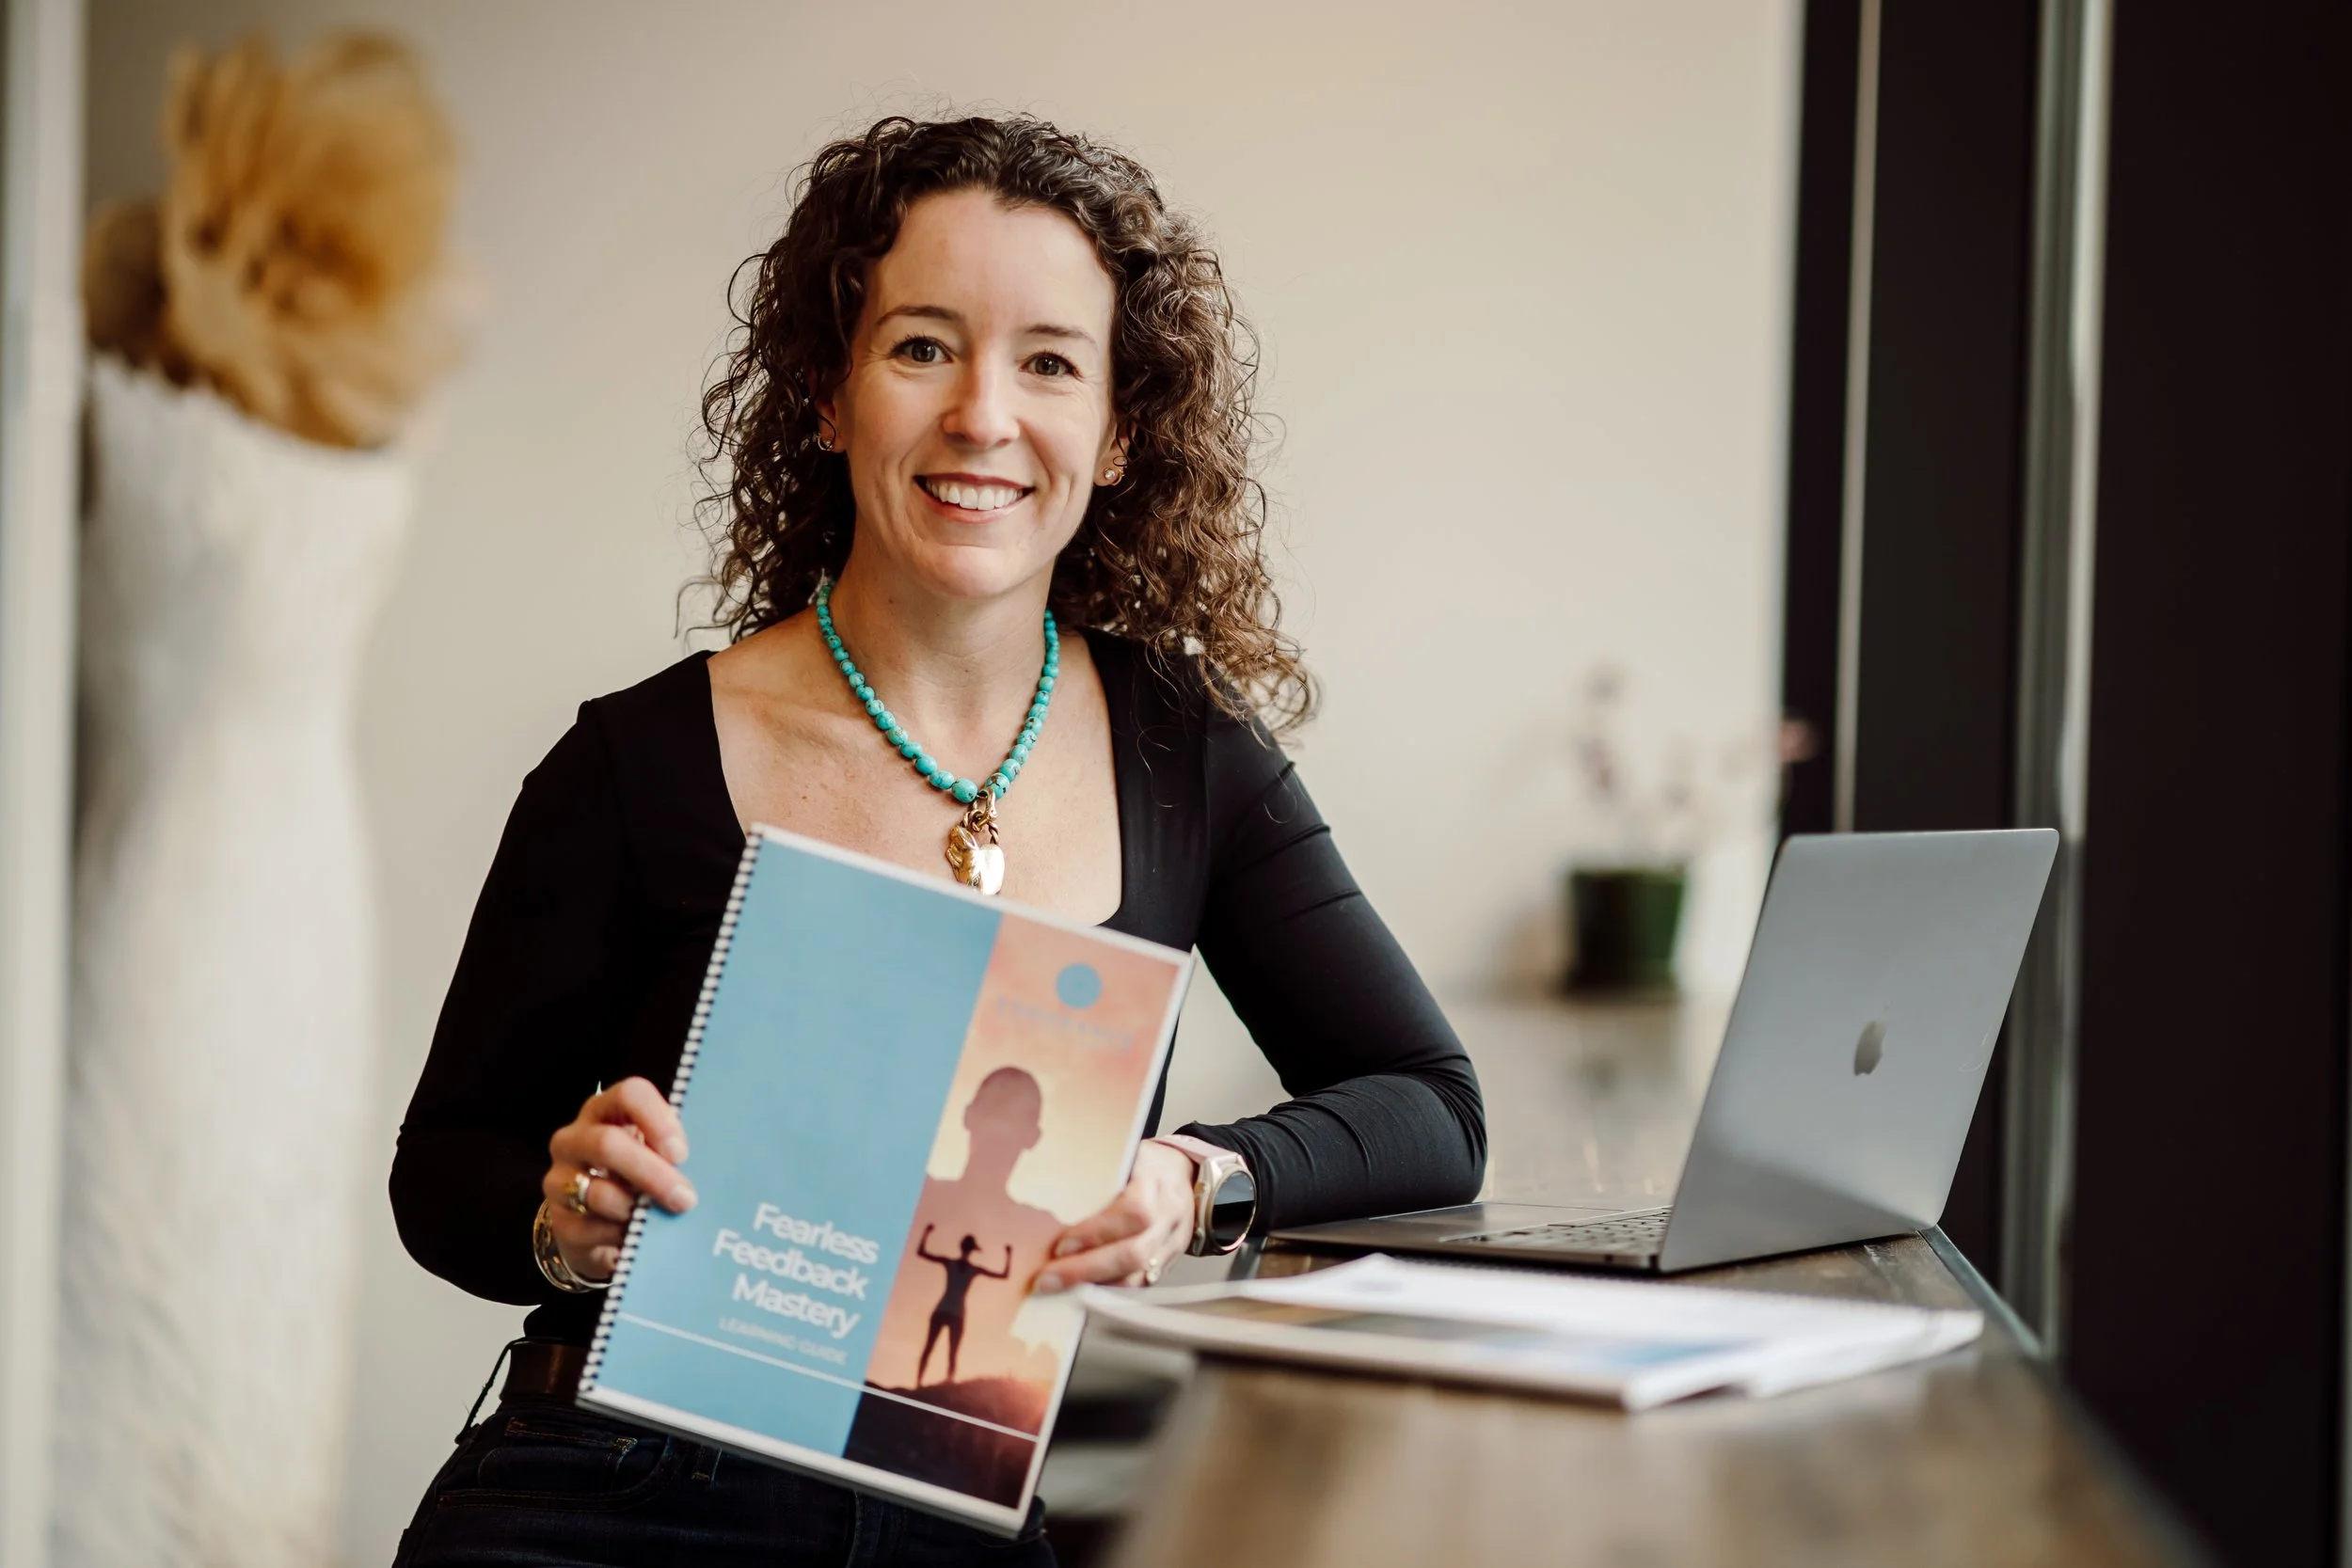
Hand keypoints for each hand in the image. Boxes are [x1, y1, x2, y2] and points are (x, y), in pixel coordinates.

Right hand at [542, 1077, 694, 1284]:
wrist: (598, 1223)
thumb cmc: (637, 1177)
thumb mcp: (653, 1156)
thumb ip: (671, 1151)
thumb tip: (715, 1161)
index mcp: (605, 1110)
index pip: (629, 1094)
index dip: (657, 1120)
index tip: (682, 1153)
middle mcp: (574, 1138)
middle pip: (607, 1144)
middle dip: (652, 1174)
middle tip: (686, 1199)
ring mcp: (559, 1178)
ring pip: (600, 1193)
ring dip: (638, 1210)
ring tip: (663, 1221)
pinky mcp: (558, 1218)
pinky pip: (592, 1228)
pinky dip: (622, 1235)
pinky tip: (638, 1236)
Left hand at [1033, 1140, 1191, 1293]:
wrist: (1185, 1176)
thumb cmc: (1143, 1165)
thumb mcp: (1123, 1156)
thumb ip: (1094, 1176)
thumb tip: (1045, 1196)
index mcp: (1155, 1182)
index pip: (1133, 1212)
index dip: (1096, 1232)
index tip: (1061, 1244)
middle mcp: (1168, 1216)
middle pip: (1134, 1253)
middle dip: (1087, 1269)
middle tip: (1048, 1278)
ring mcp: (1171, 1243)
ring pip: (1137, 1277)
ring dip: (1094, 1286)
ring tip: (1057, 1288)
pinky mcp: (1167, 1263)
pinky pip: (1139, 1285)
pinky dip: (1108, 1291)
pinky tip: (1081, 1291)